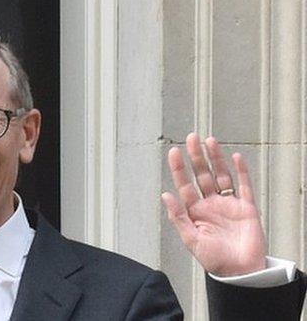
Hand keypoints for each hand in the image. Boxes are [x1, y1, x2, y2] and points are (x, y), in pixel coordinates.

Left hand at [161, 133, 266, 276]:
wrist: (241, 273)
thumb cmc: (215, 260)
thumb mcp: (191, 240)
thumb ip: (178, 217)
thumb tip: (165, 195)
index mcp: (196, 211)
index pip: (185, 184)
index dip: (179, 168)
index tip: (174, 152)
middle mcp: (211, 204)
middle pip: (202, 175)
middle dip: (197, 156)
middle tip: (191, 138)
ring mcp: (229, 204)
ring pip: (221, 175)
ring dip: (216, 158)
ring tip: (209, 141)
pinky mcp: (247, 208)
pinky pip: (244, 185)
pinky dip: (240, 171)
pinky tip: (234, 157)